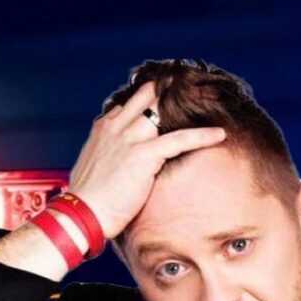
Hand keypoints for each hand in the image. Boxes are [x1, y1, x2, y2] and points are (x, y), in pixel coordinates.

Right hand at [67, 81, 226, 239]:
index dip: (148, 101)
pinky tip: (219, 134)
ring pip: (162, 111)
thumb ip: (107, 158)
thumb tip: (117, 166)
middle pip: (146, 97)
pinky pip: (179, 139)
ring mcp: (130, 138)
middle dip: (167, 91)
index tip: (165, 98)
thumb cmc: (87, 200)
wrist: (81, 214)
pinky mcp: (144, 154)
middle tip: (191, 85)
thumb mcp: (93, 170)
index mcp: (103, 129)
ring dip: (186, 106)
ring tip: (208, 99)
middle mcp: (116, 127)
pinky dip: (201, 136)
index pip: (129, 104)